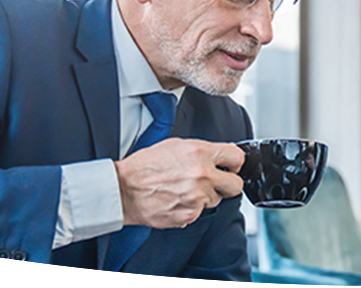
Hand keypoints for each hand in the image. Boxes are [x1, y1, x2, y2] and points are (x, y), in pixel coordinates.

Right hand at [113, 138, 244, 228]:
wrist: (123, 190)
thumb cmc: (144, 167)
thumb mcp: (175, 146)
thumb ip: (202, 150)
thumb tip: (220, 155)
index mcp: (200, 153)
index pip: (237, 158)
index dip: (234, 163)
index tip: (229, 167)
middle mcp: (202, 175)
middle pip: (236, 185)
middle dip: (227, 183)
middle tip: (215, 182)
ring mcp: (197, 197)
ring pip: (216, 200)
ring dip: (206, 196)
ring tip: (184, 189)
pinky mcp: (190, 215)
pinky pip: (200, 212)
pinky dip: (191, 208)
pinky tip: (176, 200)